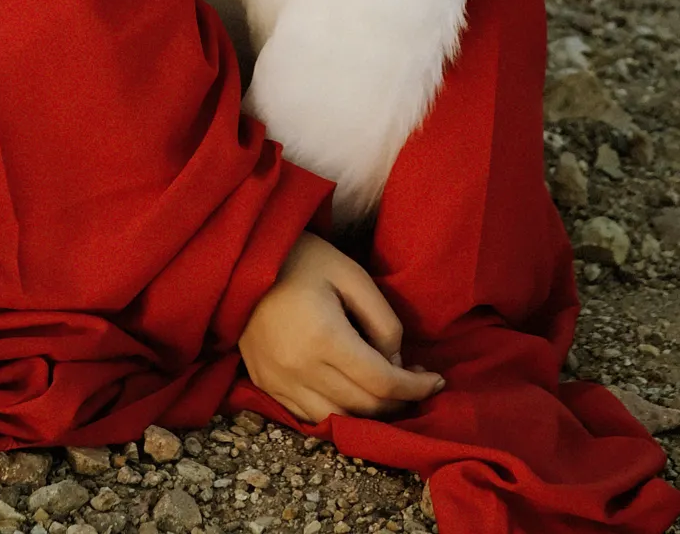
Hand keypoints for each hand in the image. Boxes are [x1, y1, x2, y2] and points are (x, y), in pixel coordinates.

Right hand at [239, 232, 445, 422]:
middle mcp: (300, 370)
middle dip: (399, 402)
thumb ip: (382, 320)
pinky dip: (339, 414)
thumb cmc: (303, 259)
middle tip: (418, 384)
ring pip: (338, 420)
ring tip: (390, 394)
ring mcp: (279, 383)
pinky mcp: (266, 387)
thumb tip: (397, 363)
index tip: (436, 380)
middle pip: (363, 406)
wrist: (243, 260)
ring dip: (370, 414)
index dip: (414, 387)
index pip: (381, 382)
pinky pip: (310, 417)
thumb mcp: (352, 275)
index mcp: (324, 338)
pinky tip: (354, 396)